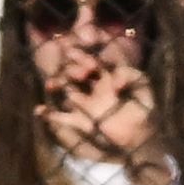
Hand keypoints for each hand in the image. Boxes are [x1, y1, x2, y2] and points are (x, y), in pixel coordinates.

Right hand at [41, 60, 166, 180]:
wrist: (142, 134)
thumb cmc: (144, 106)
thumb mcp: (142, 84)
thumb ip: (129, 76)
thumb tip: (114, 83)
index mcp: (107, 76)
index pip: (92, 61)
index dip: (82, 54)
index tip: (74, 49)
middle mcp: (94, 88)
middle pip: (76, 74)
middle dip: (71, 69)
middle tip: (70, 69)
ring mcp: (86, 104)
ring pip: (67, 91)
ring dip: (57, 86)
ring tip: (50, 84)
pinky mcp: (82, 122)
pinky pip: (63, 117)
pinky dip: (50, 115)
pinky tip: (39, 110)